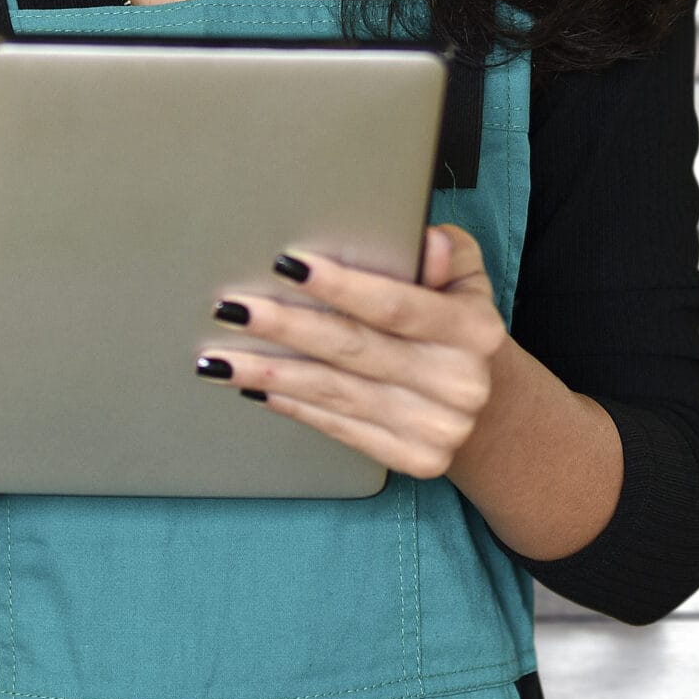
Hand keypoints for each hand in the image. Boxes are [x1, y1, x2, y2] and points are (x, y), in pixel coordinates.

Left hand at [198, 225, 502, 480]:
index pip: (395, 305)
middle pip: (354, 349)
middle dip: (285, 327)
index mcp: (473, 330)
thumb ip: (445, 254)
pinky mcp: (415, 459)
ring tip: (216, 356)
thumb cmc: (450, 318)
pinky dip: (292, 404)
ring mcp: (438, 428)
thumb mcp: (463, 276)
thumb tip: (425, 239)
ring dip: (269, 372)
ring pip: (336, 393)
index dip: (340, 286)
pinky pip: (338, 427)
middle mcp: (460, 383)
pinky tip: (254, 385)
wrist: (482, 397)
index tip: (286, 264)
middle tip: (231, 309)